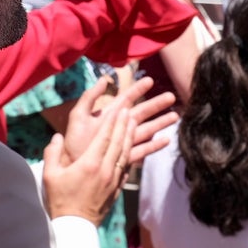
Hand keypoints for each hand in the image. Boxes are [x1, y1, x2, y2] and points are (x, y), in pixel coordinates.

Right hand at [41, 106, 131, 225]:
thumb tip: (57, 136)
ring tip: (134, 123)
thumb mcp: (49, 175)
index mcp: (89, 164)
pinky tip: (133, 147)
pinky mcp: (116, 189)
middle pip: (118, 142)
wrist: (74, 227)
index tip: (118, 109)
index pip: (104, 137)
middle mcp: (105, 170)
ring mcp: (113, 180)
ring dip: (129, 137)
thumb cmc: (60, 200)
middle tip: (128, 110)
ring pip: (125, 153)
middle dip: (123, 124)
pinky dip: (131, 154)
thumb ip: (52, 153)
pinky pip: (127, 168)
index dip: (112, 122)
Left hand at [63, 76, 177, 166]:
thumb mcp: (78, 116)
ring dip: (160, 123)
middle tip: (171, 97)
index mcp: (108, 115)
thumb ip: (90, 97)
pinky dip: (154, 146)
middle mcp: (118, 127)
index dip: (138, 89)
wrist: (72, 167)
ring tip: (176, 116)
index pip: (126, 99)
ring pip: (146, 130)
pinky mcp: (124, 157)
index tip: (150, 81)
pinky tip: (166, 141)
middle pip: (141, 113)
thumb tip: (103, 79)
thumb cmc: (73, 142)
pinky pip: (142, 150)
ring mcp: (122, 142)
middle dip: (156, 105)